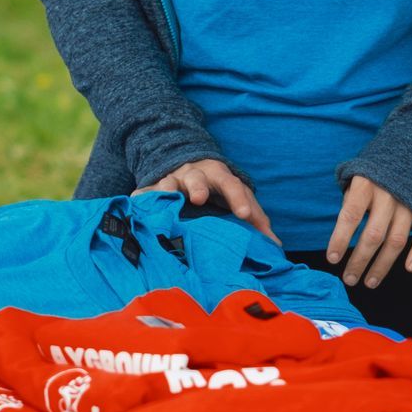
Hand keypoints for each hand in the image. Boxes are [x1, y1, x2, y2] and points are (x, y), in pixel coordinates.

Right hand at [137, 159, 278, 240]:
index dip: (238, 199)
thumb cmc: (217, 189)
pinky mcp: (152, 189)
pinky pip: (144, 193)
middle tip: (198, 198)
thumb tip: (275, 246)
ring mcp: (171, 180)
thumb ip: (256, 218)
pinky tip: (136, 205)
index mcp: (219, 175)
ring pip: (168, 183)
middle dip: (198, 186)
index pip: (232, 184)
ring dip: (168, 190)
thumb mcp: (237, 197)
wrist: (185, 166)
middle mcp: (194, 174)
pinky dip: (141, 199)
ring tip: (167, 199)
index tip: (244, 216)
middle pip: (196, 177)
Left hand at [327, 178, 411, 292]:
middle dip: (360, 260)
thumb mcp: (357, 175)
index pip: (350, 215)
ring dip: (383, 265)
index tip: (332, 259)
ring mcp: (409, 203)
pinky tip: (409, 268)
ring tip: (370, 282)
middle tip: (349, 279)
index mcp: (366, 184)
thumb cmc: (377, 170)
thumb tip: (343, 231)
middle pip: (373, 235)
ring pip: (396, 241)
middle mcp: (388, 195)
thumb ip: (350, 201)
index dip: (340, 238)